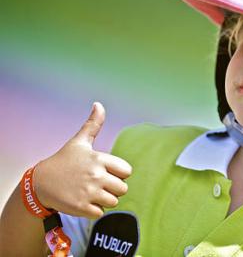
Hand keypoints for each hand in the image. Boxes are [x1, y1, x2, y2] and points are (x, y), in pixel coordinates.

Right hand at [33, 102, 131, 218]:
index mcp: (99, 159)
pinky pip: (101, 213)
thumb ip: (93, 124)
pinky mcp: (82, 208)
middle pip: (123, 189)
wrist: (41, 183)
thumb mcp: (79, 141)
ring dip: (104, 200)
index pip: (127, 171)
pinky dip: (94, 210)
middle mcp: (96, 175)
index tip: (105, 171)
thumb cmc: (64, 160)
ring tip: (91, 192)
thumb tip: (99, 104)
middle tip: (98, 184)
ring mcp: (89, 192)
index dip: (118, 173)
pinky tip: (83, 201)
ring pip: (114, 202)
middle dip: (113, 188)